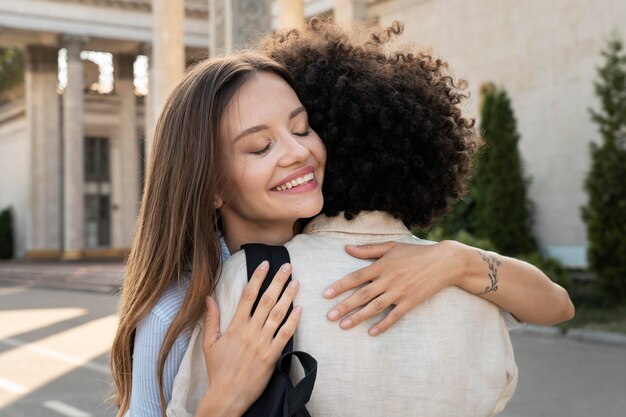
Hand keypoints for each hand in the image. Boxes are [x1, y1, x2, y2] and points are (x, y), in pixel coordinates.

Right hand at [196, 261, 301, 416]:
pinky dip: (293, 322)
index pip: (248, 296)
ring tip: (296, 282)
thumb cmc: (218, 369)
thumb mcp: (209, 343)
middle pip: (266, 300)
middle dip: (278, 281)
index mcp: (235, 326)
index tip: (265, 264)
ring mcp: (262, 343)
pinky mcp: (272, 356)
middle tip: (287, 266)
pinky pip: (285, 335)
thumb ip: (211, 319)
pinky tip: (300, 309)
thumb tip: (208, 298)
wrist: (227, 395)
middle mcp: (250, 331)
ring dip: (288, 297)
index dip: (257, 278)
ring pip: (277, 315)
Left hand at [324, 241, 461, 335]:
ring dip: (358, 317)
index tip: (326, 295)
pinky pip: (395, 315)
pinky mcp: (411, 302)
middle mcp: (389, 279)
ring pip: (375, 307)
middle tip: (329, 316)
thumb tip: (347, 248)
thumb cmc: (415, 252)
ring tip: (343, 325)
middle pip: (362, 295)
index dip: (340, 286)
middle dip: (344, 306)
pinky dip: (384, 324)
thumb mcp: (391, 246)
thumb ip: (368, 249)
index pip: (356, 277)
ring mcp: (400, 292)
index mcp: (382, 265)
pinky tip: (372, 332)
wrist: (444, 262)